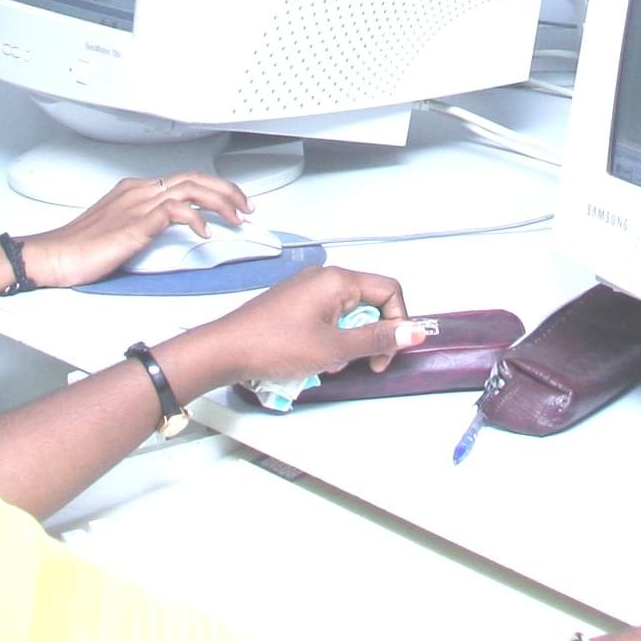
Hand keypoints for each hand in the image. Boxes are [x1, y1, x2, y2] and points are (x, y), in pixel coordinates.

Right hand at [27, 174, 257, 287]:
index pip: (184, 179)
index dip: (214, 188)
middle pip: (194, 178)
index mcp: (135, 190)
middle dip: (227, 190)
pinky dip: (197, 218)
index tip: (232, 203)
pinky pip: (176, 211)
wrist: (51, 256)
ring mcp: (137, 205)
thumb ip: (143, 224)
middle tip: (246, 207)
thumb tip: (168, 230)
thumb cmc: (78, 249)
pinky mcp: (135, 223)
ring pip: (191, 188)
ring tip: (237, 217)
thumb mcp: (118, 230)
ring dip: (221, 200)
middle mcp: (139, 191)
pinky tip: (206, 232)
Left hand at [170, 265, 420, 397]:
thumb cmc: (273, 345)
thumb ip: (377, 338)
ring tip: (331, 361)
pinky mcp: (295, 303)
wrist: (226, 350)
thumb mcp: (334, 348)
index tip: (386, 352)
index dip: (397, 323)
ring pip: (349, 312)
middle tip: (362, 363)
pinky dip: (332, 337)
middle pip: (370, 301)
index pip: (389, 291)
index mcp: (338, 279)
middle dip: (372, 334)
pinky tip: (316, 357)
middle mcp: (324, 277)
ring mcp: (308, 289)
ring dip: (350, 339)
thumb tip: (414, 331)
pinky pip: (329, 316)